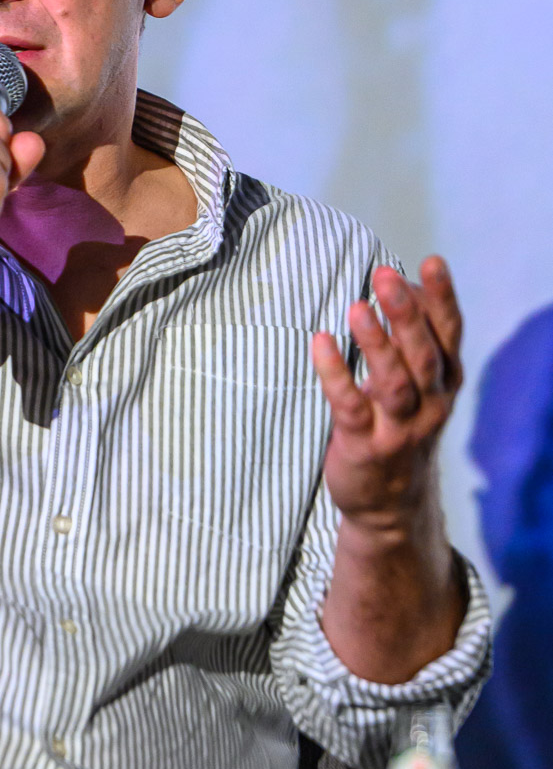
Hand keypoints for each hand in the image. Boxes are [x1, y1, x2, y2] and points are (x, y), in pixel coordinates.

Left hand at [310, 257, 462, 530]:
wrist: (390, 506)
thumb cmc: (400, 428)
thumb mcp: (418, 384)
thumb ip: (413, 337)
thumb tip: (401, 282)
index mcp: (444, 382)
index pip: (449, 334)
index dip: (442, 298)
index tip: (431, 262)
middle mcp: (429, 405)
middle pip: (422, 354)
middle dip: (406, 314)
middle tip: (385, 277)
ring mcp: (398, 428)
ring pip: (393, 382)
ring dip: (375, 344)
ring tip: (356, 308)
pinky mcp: (364, 446)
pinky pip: (349, 407)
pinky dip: (335, 374)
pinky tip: (319, 343)